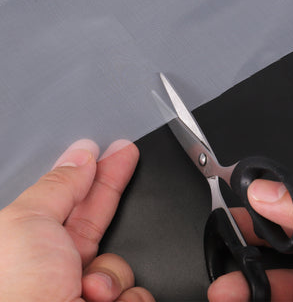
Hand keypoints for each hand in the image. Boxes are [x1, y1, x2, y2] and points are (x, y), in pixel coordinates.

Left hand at [0, 139, 154, 301]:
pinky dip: (126, 300)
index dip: (90, 171)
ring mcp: (83, 292)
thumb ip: (58, 186)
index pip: (69, 198)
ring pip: (120, 264)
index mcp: (33, 245)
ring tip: (88, 291)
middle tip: (127, 151)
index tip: (106, 149)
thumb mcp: (27, 224)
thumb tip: (79, 157)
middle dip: (114, 182)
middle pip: (97, 216)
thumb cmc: (13, 294)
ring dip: (112, 274)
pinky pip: (135, 296)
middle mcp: (58, 267)